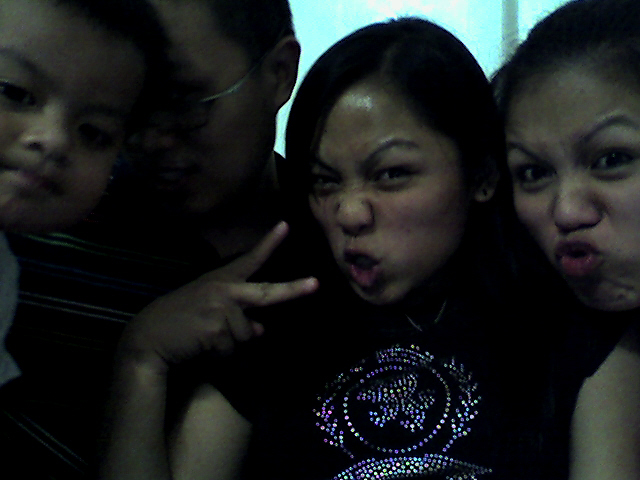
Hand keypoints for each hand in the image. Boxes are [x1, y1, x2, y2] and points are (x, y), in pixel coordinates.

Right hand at [117, 221, 317, 374]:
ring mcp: (222, 309)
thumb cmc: (178, 322)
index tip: (286, 226)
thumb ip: (236, 316)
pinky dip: (220, 355)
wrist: (147, 339)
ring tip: (205, 338)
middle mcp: (224, 291)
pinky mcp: (217, 330)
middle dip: (294, 290)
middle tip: (316, 284)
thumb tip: (262, 329)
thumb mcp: (207, 311)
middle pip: (267, 293)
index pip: (249, 259)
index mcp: (221, 281)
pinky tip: (201, 347)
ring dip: (231, 344)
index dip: (269, 243)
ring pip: (247, 335)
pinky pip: (232, 349)